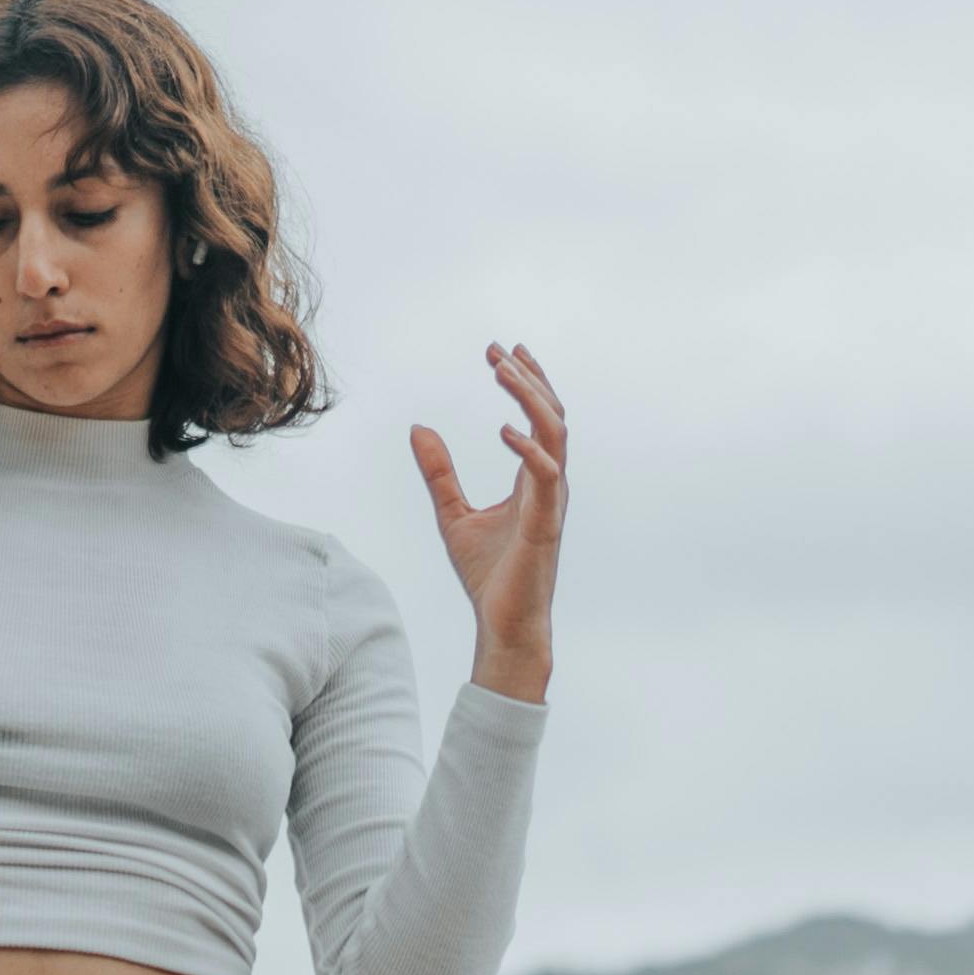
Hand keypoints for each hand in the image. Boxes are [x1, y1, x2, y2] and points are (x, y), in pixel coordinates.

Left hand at [406, 341, 569, 701]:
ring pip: (555, 435)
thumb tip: (418, 428)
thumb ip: (439, 472)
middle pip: (553, 416)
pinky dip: (530, 449)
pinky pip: (549, 477)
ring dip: (531, 398)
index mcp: (533, 480)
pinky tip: (504, 430)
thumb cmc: (488, 576)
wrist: (501, 624)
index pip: (539, 418)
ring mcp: (551, 503)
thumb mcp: (451, 513)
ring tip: (503, 372)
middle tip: (499, 350)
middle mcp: (549, 485)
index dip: (525, 382)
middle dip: (529, 378)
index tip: (500, 352)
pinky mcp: (546, 524)